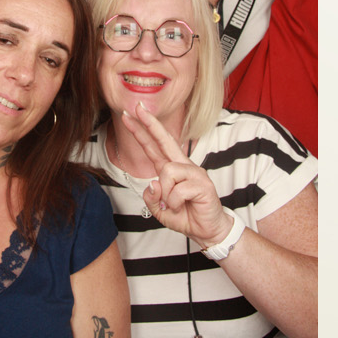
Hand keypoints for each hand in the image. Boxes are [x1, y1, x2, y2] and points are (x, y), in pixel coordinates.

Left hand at [121, 105, 230, 249]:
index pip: (154, 147)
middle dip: (149, 124)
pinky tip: (183, 207)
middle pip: (164, 141)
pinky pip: (177, 190)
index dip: (142, 131)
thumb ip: (152, 198)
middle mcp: (183, 166)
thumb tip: (153, 183)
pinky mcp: (202, 183)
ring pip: (167, 172)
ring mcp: (194, 173)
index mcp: (171, 169)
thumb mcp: (160, 210)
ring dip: (166, 194)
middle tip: (136, 107)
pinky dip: (175, 203)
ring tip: (175, 205)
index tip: (130, 115)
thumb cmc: (186, 216)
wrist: (207, 230)